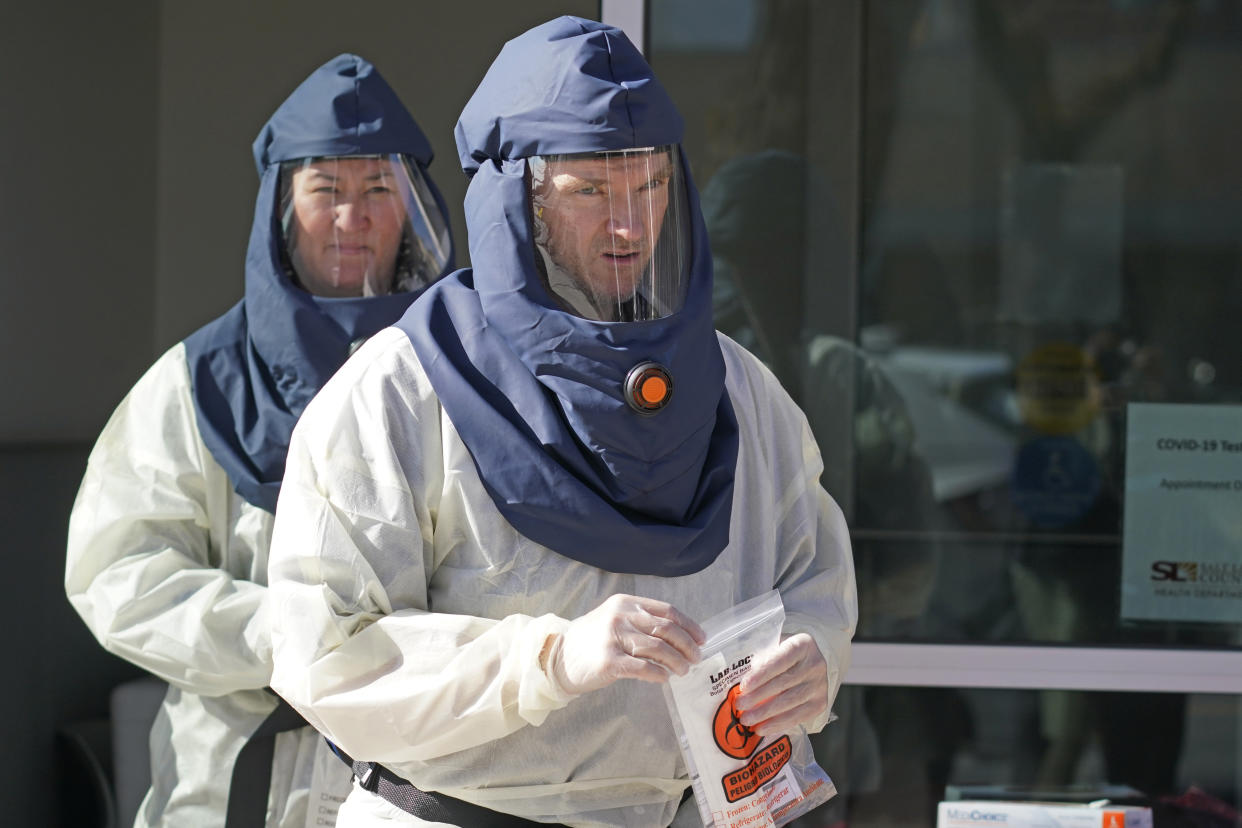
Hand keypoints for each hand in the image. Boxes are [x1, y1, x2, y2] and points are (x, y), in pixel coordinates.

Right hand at [547, 594, 704, 694]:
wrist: (557, 657)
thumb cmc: (591, 641)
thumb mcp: (614, 619)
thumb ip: (641, 622)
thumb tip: (679, 636)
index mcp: (625, 602)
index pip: (666, 611)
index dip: (688, 625)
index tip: (701, 639)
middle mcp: (620, 616)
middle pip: (666, 629)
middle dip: (687, 645)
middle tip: (696, 658)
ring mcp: (613, 637)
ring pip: (658, 648)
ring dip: (676, 662)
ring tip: (683, 671)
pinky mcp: (608, 660)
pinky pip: (643, 667)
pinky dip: (659, 673)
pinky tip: (664, 678)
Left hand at [733, 633, 828, 736]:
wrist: (807, 663)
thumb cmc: (782, 654)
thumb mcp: (772, 646)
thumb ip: (760, 657)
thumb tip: (739, 677)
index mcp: (803, 644)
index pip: (781, 660)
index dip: (762, 674)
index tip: (744, 686)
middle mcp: (816, 664)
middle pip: (785, 683)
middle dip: (759, 697)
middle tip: (740, 705)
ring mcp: (820, 686)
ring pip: (791, 702)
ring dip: (766, 714)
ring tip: (747, 719)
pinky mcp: (820, 704)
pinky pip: (798, 717)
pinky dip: (778, 724)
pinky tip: (762, 728)